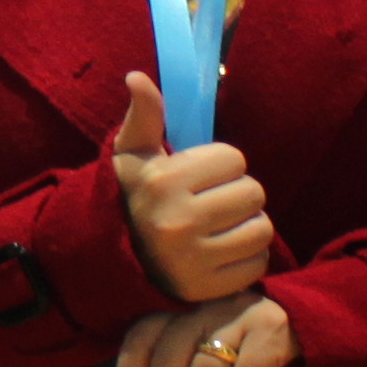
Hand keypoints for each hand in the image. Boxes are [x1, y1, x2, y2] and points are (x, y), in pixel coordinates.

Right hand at [110, 73, 272, 303]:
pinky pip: (257, 265)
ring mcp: (193, 259)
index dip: (221, 165)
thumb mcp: (131, 154)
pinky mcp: (206, 289)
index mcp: (163, 181)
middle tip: (214, 203)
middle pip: (253, 193)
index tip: (199, 177)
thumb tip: (138, 77)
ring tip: (221, 227)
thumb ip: (144, 115)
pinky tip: (220, 252)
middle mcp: (178, 220)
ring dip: (247, 226)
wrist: (105, 257)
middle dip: (237, 195)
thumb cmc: (129, 195)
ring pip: (261, 230)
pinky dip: (246, 259)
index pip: (234, 159)